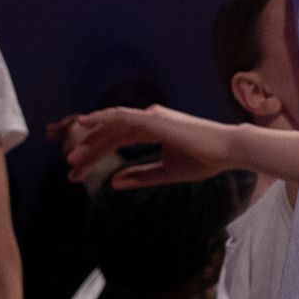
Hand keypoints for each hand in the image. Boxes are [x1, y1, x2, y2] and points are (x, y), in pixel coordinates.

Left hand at [63, 104, 239, 188]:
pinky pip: (123, 116)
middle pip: (110, 134)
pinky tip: (86, 124)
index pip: (116, 141)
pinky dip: (103, 118)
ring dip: (91, 141)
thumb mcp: (166, 173)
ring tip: (73, 158)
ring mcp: (151, 117)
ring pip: (112, 126)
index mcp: (152, 129)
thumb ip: (141, 176)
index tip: (78, 173)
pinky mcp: (155, 120)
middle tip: (70, 171)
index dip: (95, 157)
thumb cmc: (204, 160)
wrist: (227, 152)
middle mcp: (149, 119)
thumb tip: (114, 182)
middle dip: (88, 152)